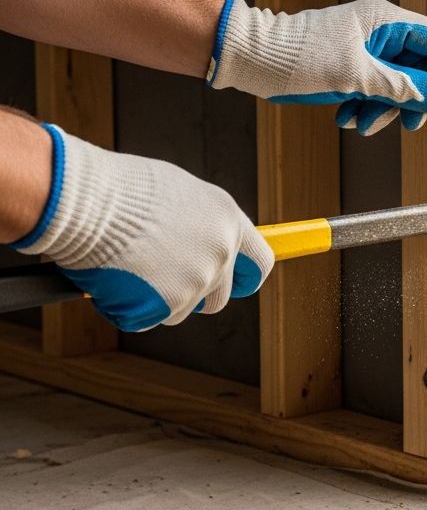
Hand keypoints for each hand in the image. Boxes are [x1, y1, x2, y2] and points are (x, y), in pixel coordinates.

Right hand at [13, 125, 273, 331]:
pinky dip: (130, 307)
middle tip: (161, 279)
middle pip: (219, 297)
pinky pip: (150, 319)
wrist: (83, 200)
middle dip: (195, 296)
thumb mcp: (178, 195)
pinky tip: (113, 278)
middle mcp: (221, 253)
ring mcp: (197, 280)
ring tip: (129, 267)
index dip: (245, 277)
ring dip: (159, 300)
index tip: (235, 284)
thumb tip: (204, 241)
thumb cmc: (121, 190)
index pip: (259, 263)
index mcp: (228, 222)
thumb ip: (202, 224)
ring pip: (182, 311)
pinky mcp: (168, 303)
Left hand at [205, 0, 426, 135]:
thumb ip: (401, 86)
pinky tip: (348, 118)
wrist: (254, 58)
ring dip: (385, 109)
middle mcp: (379, 31)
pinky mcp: (350, 65)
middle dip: (414, 98)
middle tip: (411, 123)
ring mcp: (365, 49)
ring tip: (364, 124)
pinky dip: (366, 107)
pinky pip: (373, 89)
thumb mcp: (356, 76)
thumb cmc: (301, 57)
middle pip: (419, 66)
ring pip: (395, 83)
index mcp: (385, 20)